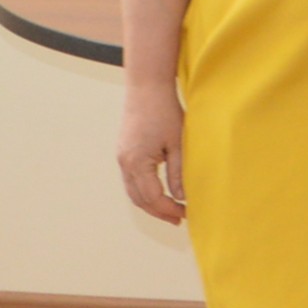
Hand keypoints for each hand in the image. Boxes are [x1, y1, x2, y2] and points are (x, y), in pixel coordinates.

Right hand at [114, 78, 188, 225]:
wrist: (146, 88)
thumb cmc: (165, 112)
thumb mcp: (178, 144)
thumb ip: (178, 173)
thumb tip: (181, 197)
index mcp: (137, 162)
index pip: (152, 197)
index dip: (169, 209)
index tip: (185, 214)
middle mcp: (124, 163)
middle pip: (139, 199)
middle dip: (158, 211)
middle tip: (179, 219)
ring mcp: (121, 158)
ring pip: (133, 192)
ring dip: (150, 204)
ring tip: (170, 210)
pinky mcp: (124, 152)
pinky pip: (131, 180)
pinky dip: (144, 191)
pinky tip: (159, 193)